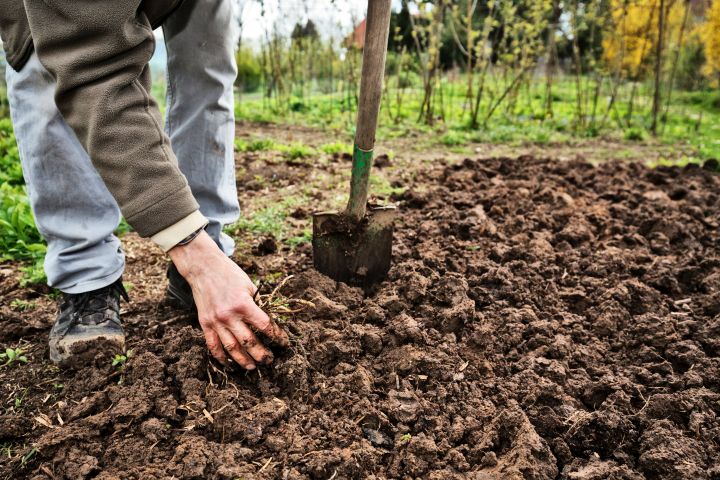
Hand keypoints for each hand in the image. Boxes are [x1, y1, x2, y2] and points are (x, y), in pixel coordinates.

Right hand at [168, 230, 288, 368]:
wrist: (204, 268)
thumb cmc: (230, 274)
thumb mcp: (249, 286)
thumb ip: (257, 304)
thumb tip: (269, 321)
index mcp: (244, 304)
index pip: (264, 326)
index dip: (276, 336)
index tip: (283, 342)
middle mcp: (229, 316)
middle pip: (249, 342)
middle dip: (261, 354)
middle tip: (269, 360)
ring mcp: (216, 322)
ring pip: (231, 348)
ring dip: (243, 360)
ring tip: (252, 367)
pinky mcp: (205, 324)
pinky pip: (213, 346)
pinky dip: (221, 357)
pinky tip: (229, 364)